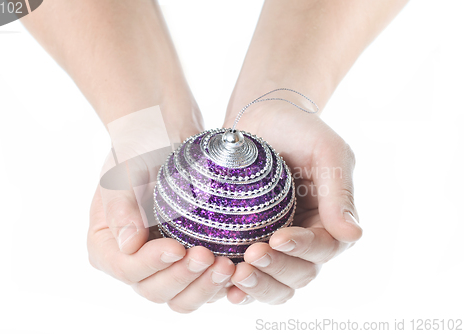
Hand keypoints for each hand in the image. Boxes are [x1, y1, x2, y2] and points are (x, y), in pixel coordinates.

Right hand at [87, 122, 235, 312]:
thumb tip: (128, 245)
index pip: (127, 269)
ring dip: (204, 287)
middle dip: (182, 278)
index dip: (151, 265)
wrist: (166, 133)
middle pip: (155, 290)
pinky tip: (239, 270)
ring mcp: (165, 263)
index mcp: (108, 245)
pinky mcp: (192, 259)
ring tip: (227, 266)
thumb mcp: (123, 171)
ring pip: (182, 295)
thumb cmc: (139, 149)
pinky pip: (204, 284)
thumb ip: (121, 208)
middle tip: (208, 257)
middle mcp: (135, 260)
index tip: (176, 247)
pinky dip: (221, 284)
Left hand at [222, 103, 362, 304]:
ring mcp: (277, 244)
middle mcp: (306, 239)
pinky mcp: (249, 243)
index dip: (303, 248)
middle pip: (300, 273)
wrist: (262, 117)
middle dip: (277, 270)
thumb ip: (340, 192)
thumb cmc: (298, 129)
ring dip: (259, 286)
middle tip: (251, 256)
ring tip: (237, 275)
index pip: (324, 248)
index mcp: (330, 220)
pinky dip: (240, 287)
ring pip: (276, 284)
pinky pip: (250, 276)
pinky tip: (226, 289)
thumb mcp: (326, 151)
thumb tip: (353, 235)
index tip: (278, 238)